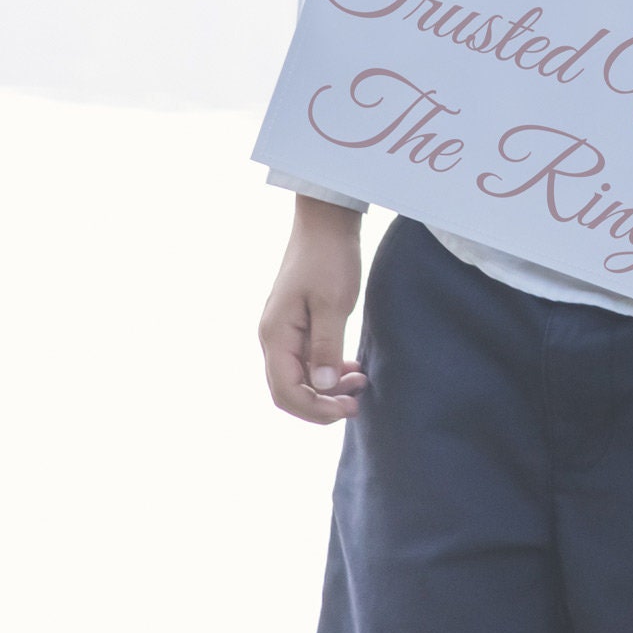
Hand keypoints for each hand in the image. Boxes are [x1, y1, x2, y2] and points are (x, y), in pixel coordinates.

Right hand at [259, 197, 368, 422]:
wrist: (325, 222)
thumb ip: (326, 346)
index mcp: (276, 335)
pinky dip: (326, 369)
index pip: (286, 392)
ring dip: (326, 387)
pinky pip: (306, 358)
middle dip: (321, 403)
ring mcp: (284, 331)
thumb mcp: (333, 303)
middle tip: (356, 402)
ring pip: (299, 375)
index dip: (314, 410)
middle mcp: (273, 337)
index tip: (348, 409)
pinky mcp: (297, 323)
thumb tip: (322, 386)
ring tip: (359, 383)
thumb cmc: (329, 258)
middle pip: (289, 389)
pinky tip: (350, 367)